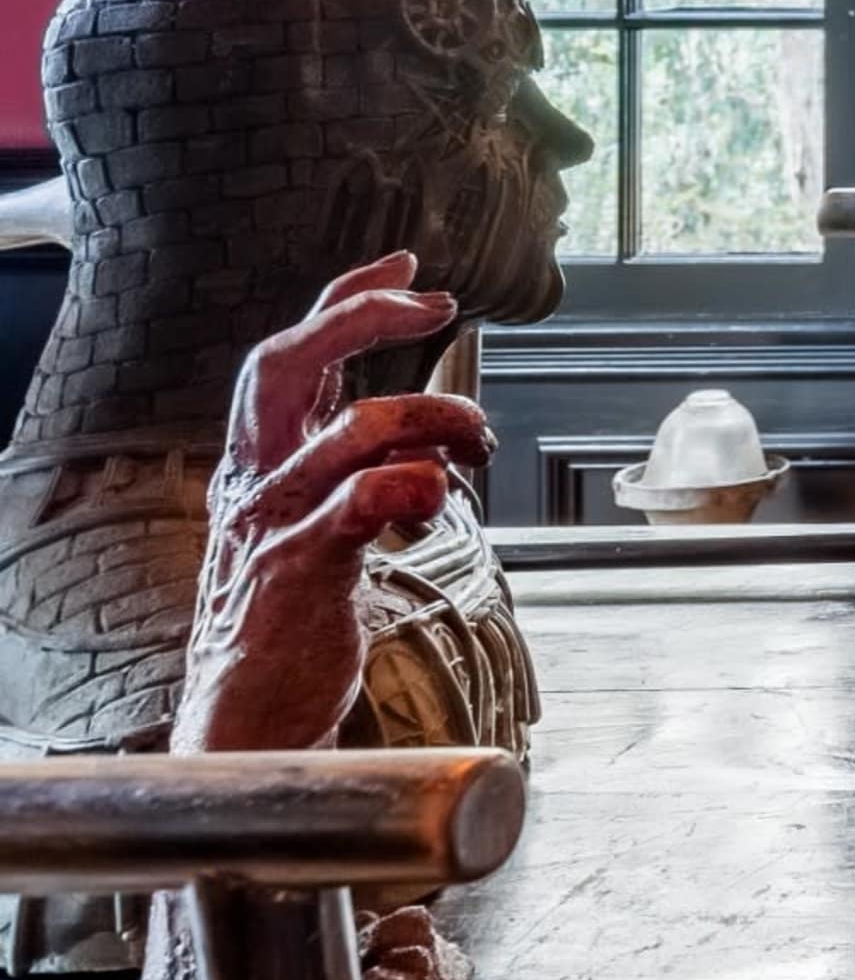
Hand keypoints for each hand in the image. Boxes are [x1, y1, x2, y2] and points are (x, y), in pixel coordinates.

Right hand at [170, 255, 492, 754]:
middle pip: (287, 363)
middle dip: (362, 317)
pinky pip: (363, 499)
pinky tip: (440, 496)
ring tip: (478, 444)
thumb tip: (415, 420)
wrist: (252, 712)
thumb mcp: (317, 520)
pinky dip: (416, 483)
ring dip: (437, 417)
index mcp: (261, 463)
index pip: (293, 355)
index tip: (407, 267)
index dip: (346, 298)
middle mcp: (257, 480)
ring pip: (352, 427)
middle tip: (434, 306)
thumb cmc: (295, 617)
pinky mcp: (301, 570)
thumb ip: (353, 465)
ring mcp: (274, 523)